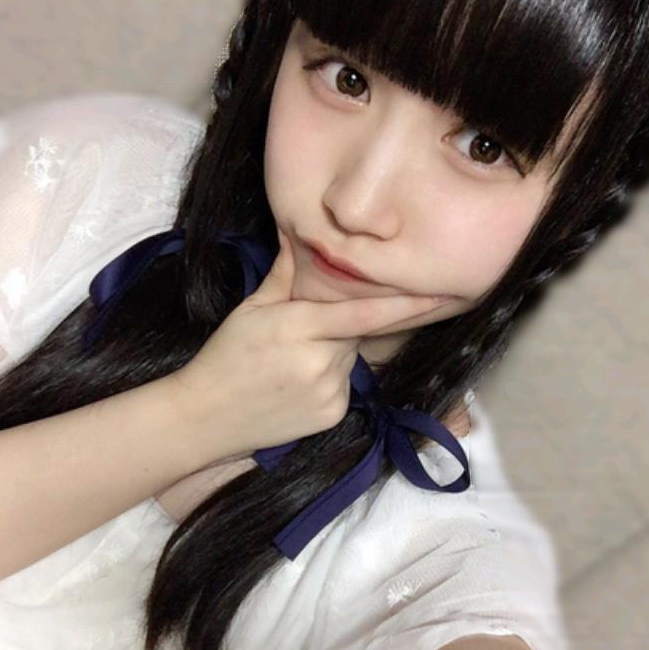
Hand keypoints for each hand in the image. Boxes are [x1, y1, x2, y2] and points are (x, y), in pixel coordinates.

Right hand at [166, 227, 450, 464]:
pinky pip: (345, 386)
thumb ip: (286, 273)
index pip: (365, 313)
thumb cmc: (225, 357)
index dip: (408, 305)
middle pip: (355, 332)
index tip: (443, 294)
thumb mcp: (251, 309)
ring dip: (333, 353)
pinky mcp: (332, 415)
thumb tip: (299, 232)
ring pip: (351, 359)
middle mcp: (321, 361)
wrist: (205, 417)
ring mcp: (329, 392)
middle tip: (300, 333)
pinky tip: (295, 385)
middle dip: (338, 326)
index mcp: (300, 327)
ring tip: (291, 364)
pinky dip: (329, 379)